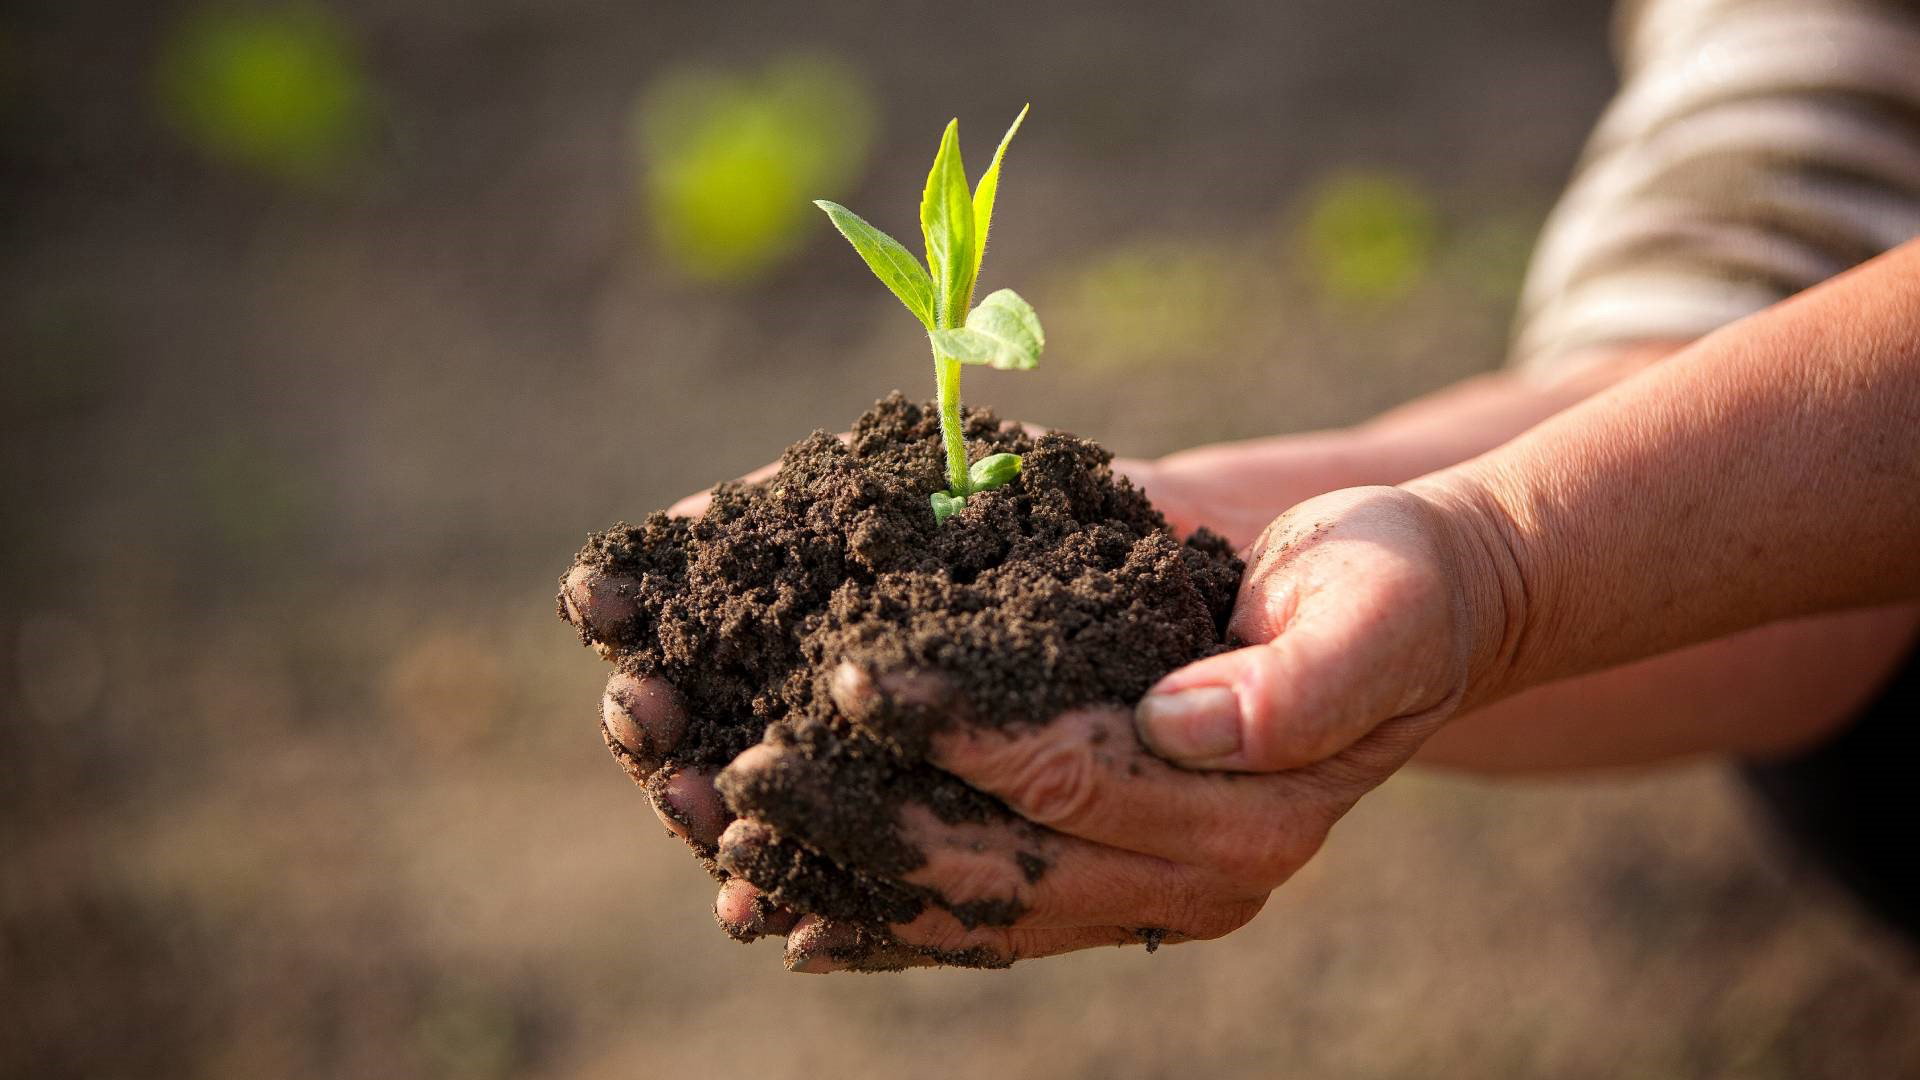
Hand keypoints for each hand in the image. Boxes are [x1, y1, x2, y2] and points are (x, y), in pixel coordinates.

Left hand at [711, 484, 1512, 969]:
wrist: (1400, 613)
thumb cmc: (1390, 590)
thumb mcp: (1376, 611)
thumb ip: (1298, 682)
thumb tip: (1179, 725)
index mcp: (1240, 819)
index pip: (1070, 778)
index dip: (956, 733)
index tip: (846, 680)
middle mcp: (1173, 873)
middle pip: (985, 861)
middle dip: (845, 812)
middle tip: (721, 771)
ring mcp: (1127, 877)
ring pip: (955, 903)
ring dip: (823, 870)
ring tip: (703, 831)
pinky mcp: (1089, 856)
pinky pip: (969, 909)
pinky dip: (871, 909)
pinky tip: (775, 908)